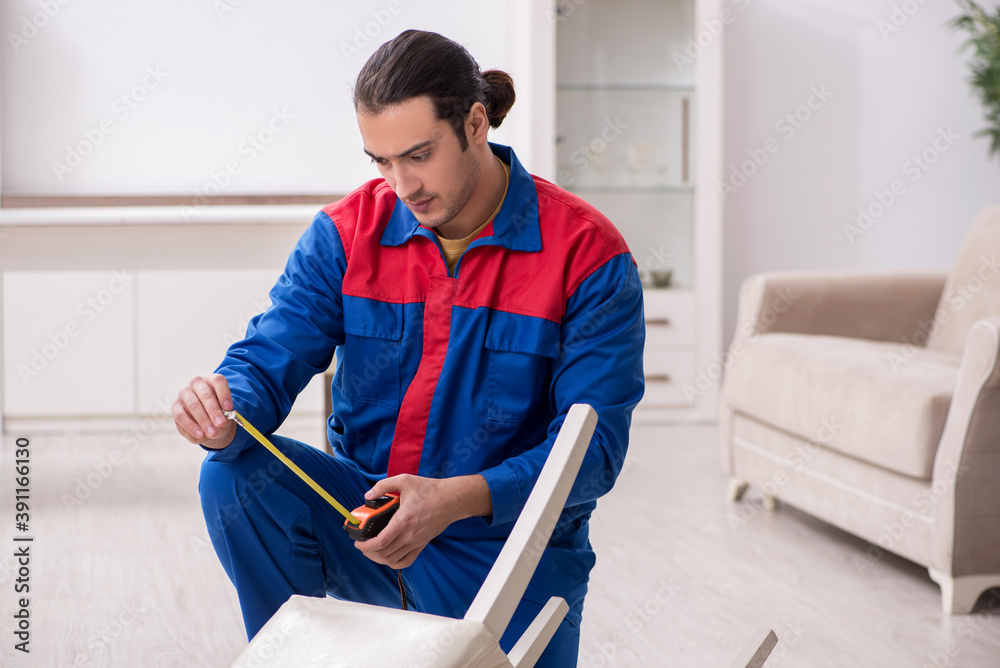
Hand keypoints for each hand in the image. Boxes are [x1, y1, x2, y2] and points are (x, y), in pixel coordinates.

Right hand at [172, 373, 236, 449]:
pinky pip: (181, 416)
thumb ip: (225, 416)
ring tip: (212, 432)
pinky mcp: (175, 406)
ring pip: (193, 404)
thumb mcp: (225, 415)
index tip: (229, 408)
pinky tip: (200, 434)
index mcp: (212, 381)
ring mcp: (185, 393)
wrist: (208, 425)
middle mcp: (197, 384)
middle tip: (220, 423)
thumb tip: (221, 420)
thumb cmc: (218, 415)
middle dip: (214, 411)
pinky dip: (191, 426)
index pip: (218, 381)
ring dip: (203, 420)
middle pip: (206, 395)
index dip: (224, 394)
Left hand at [355, 474, 492, 568]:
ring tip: (372, 550)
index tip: (357, 542)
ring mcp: (417, 542)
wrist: (452, 499)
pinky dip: (394, 563)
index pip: (380, 542)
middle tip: (362, 545)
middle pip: (384, 554)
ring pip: (393, 560)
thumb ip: (383, 486)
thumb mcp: (404, 480)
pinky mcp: (422, 544)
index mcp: (403, 521)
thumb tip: (367, 495)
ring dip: (379, 558)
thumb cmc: (429, 490)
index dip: (365, 546)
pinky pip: (406, 561)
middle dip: (368, 552)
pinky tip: (388, 556)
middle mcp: (409, 536)